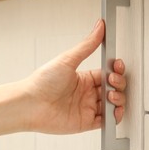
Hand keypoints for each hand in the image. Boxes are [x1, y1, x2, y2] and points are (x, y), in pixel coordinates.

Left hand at [23, 19, 126, 133]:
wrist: (30, 104)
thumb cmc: (43, 82)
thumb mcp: (68, 59)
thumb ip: (87, 45)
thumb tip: (99, 26)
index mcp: (83, 78)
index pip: (107, 74)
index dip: (115, 71)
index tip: (117, 66)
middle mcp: (86, 93)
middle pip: (112, 89)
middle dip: (118, 84)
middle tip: (112, 81)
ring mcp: (87, 108)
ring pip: (112, 105)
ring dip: (118, 99)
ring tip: (110, 95)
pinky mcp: (86, 122)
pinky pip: (106, 122)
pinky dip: (114, 117)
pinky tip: (114, 111)